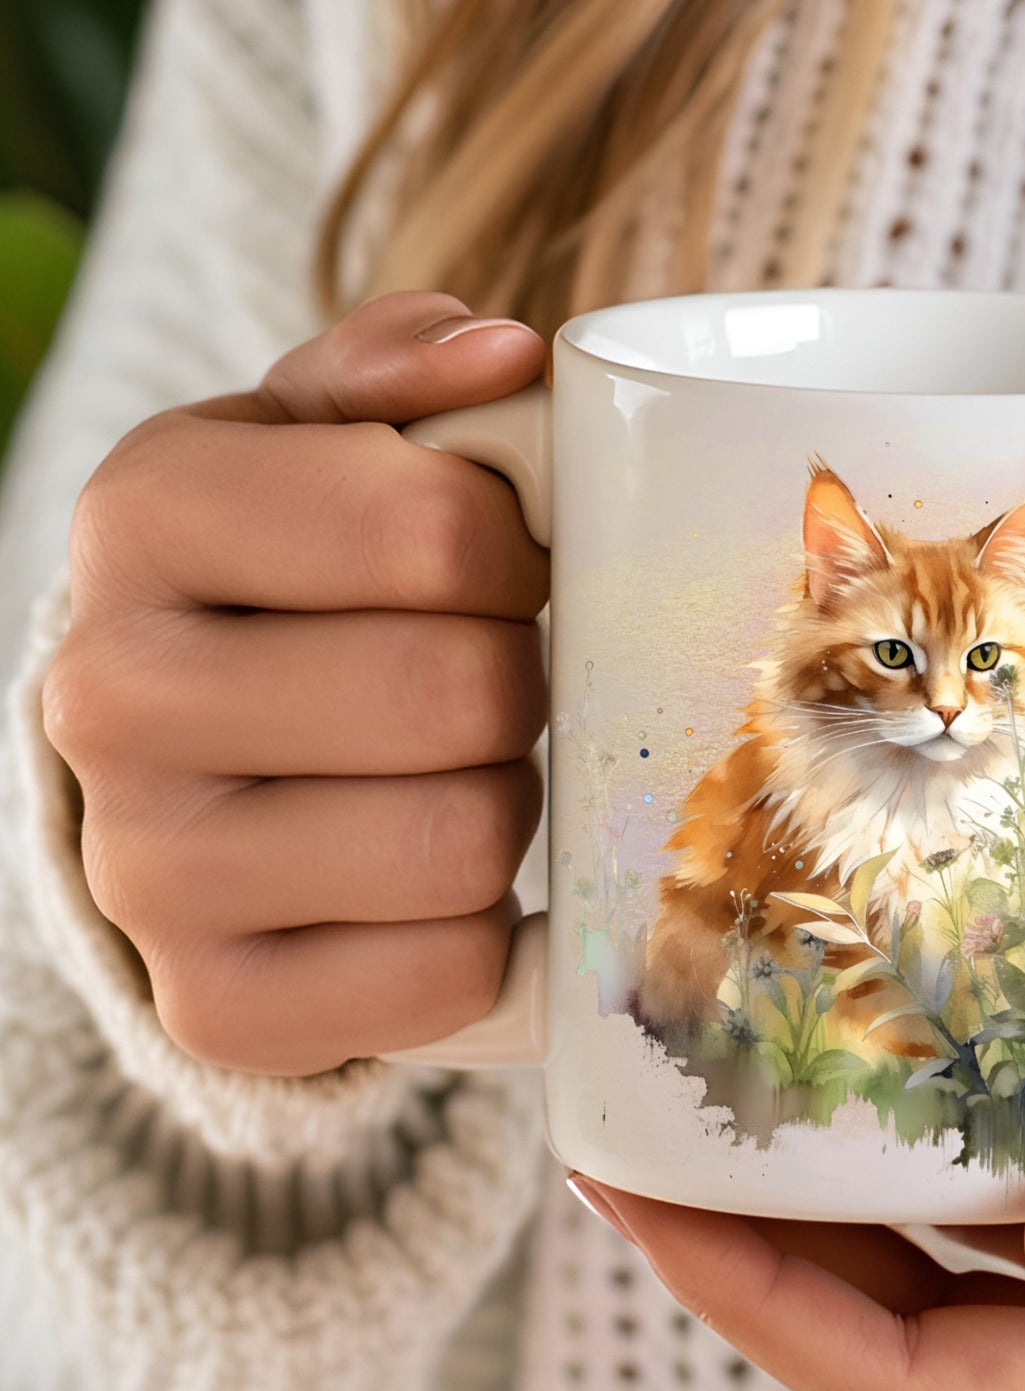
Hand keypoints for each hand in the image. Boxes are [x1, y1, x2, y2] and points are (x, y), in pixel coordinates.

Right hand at [43, 292, 548, 1074]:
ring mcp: (150, 871)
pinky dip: (485, 928)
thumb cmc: (290, 587)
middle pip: (459, 694)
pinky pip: (450, 974)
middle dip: (515, 684)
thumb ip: (398, 381)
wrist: (193, 770)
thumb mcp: (314, 449)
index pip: (436, 531)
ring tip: (453, 774)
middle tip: (484, 683)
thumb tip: (505, 358)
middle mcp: (112, 695)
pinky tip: (436, 883)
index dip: (518, 554)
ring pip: (463, 842)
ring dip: (503, 803)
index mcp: (146, 516)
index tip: (501, 569)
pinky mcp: (219, 1004)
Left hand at [573, 1077, 1024, 1390]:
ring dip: (794, 1220)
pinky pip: (948, 1255)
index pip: (890, 1378)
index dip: (747, 1293)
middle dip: (734, 1250)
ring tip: (704, 1122)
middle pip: (863, 1336)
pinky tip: (838, 1122)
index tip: (634, 1195)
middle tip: (634, 1140)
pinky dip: (877, 1198)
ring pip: (897, 1292)